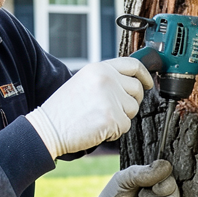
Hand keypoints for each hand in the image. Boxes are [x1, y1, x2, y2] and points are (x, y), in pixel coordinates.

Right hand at [26, 58, 152, 159]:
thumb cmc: (64, 108)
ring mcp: (110, 98)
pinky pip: (125, 126)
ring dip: (120, 118)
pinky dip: (114, 131)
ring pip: (132, 110)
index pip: (133, 65)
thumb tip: (132, 83)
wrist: (48, 128)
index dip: (145, 75)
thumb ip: (106, 78)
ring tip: (98, 118)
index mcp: (99, 68)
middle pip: (137, 89)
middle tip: (112, 109)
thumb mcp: (83, 81)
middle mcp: (107, 79)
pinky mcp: (112, 118)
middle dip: (129, 102)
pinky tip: (96, 128)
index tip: (149, 83)